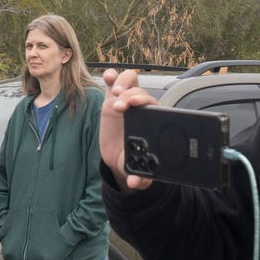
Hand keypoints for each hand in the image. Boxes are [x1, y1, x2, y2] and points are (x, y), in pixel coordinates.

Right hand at [99, 68, 158, 190]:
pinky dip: (111, 76)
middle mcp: (140, 108)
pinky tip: (108, 77)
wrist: (119, 158)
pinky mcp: (112, 100)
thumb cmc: (131, 160)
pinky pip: (114, 82)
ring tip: (114, 92)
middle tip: (118, 105)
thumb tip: (135, 183)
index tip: (133, 106)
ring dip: (122, 83)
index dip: (143, 101)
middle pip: (139, 91)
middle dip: (129, 95)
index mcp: (151, 121)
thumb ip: (139, 178)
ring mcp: (126, 101)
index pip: (151, 104)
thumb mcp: (136, 170)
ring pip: (129, 81)